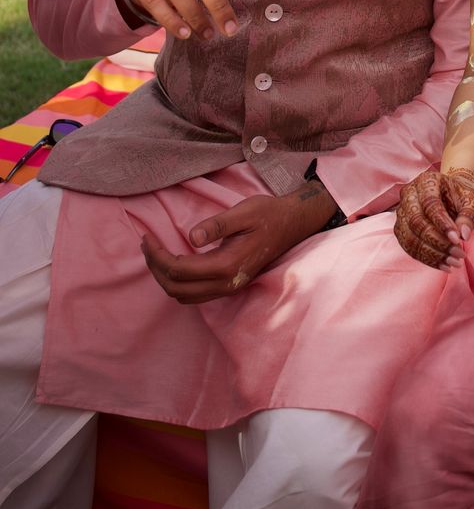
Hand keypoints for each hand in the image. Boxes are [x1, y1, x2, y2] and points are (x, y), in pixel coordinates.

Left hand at [141, 184, 335, 303]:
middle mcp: (226, 283)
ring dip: (164, 277)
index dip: (157, 256)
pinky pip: (194, 295)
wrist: (292, 225)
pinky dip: (177, 282)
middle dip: (155, 268)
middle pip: (175, 288)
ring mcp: (228, 288)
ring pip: (183, 296)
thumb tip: (191, 237)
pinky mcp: (229, 286)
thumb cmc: (268, 214)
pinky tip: (174, 262)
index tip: (147, 236)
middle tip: (146, 243)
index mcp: (227, 265)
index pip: (179, 269)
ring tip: (155, 253)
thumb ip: (217, 225)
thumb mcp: (244, 212)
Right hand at [394, 167, 473, 269]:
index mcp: (426, 181)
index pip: (430, 204)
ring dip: (432, 254)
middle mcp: (409, 194)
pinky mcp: (400, 228)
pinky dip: (427, 259)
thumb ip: (469, 215)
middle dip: (438, 242)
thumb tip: (463, 235)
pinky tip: (444, 265)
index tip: (458, 240)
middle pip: (416, 222)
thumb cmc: (461, 197)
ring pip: (410, 238)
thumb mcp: (471, 201)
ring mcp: (401, 212)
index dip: (442, 224)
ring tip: (454, 263)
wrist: (451, 195)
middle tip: (459, 255)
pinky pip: (409, 247)